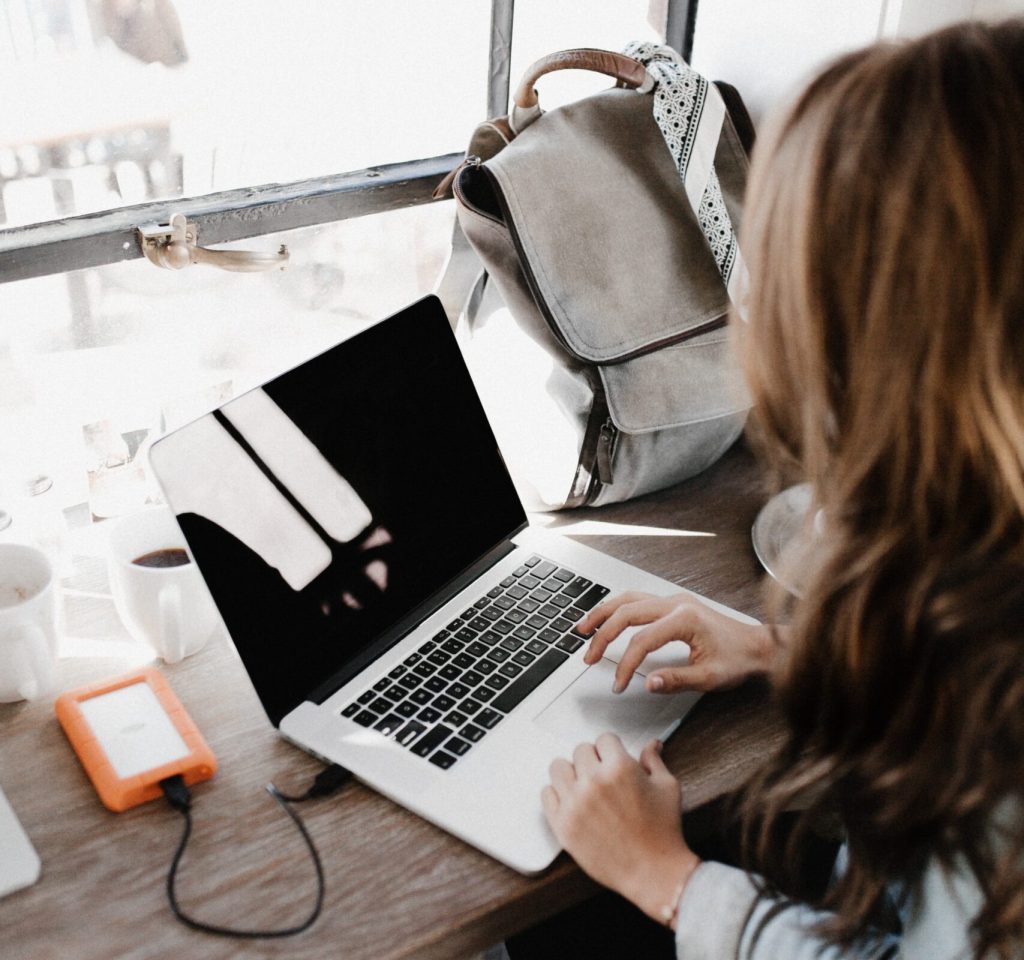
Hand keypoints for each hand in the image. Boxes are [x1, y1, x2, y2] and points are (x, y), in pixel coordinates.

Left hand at [542, 734, 699, 925]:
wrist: (653, 872)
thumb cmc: (663, 832)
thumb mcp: (667, 788)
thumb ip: (653, 761)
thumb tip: (651, 745)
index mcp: (619, 768)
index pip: (604, 739)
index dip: (612, 749)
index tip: (613, 758)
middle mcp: (593, 781)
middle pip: (580, 751)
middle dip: (593, 760)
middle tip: (602, 775)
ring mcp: (575, 803)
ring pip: (558, 767)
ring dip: (571, 773)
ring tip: (584, 785)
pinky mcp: (562, 824)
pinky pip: (546, 794)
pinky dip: (557, 795)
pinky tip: (572, 801)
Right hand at [579, 591, 778, 694]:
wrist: (758, 646)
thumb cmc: (738, 659)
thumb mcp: (709, 677)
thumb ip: (676, 680)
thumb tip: (648, 683)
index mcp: (684, 619)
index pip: (641, 641)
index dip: (625, 664)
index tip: (618, 684)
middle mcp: (676, 603)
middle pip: (626, 612)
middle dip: (603, 635)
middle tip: (588, 657)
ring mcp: (674, 600)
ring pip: (628, 599)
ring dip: (603, 613)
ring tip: (583, 629)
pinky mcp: (673, 603)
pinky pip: (637, 599)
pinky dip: (617, 608)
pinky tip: (606, 618)